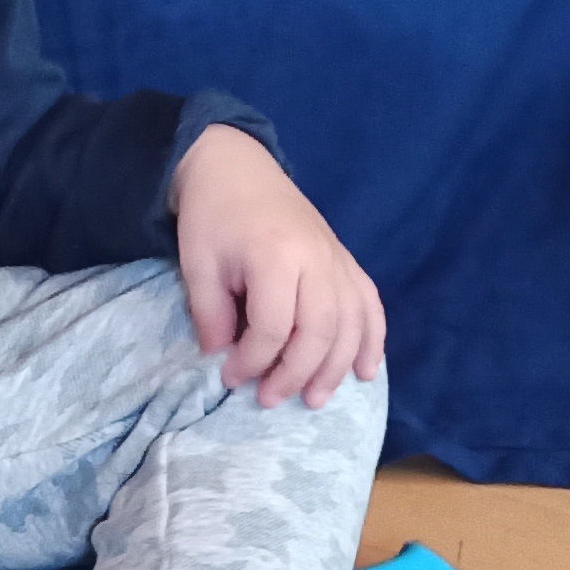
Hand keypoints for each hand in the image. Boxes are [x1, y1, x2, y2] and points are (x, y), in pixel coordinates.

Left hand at [170, 124, 386, 408]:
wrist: (237, 169)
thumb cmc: (212, 217)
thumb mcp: (197, 264)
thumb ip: (210, 314)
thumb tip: (223, 360)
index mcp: (276, 255)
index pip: (273, 327)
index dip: (252, 361)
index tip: (229, 377)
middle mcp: (317, 259)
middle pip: (319, 332)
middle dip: (295, 374)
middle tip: (268, 399)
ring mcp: (338, 259)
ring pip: (350, 325)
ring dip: (335, 369)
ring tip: (314, 400)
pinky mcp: (347, 261)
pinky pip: (370, 306)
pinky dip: (372, 341)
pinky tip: (365, 372)